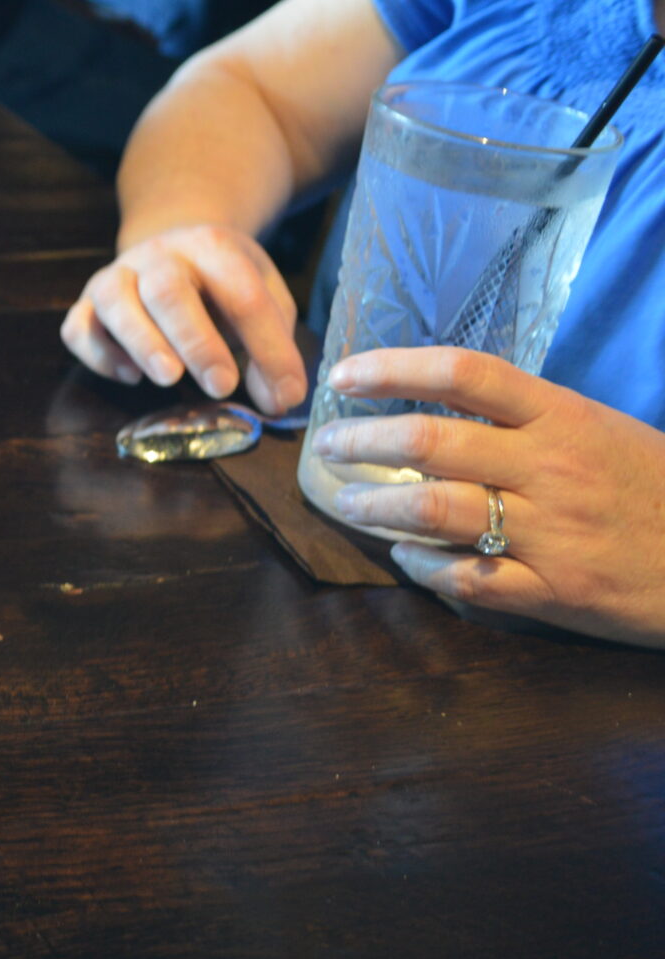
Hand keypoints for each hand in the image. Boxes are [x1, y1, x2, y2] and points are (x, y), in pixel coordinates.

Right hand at [60, 224, 307, 412]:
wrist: (171, 246)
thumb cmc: (222, 284)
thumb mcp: (264, 298)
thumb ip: (274, 346)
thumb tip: (277, 400)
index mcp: (212, 246)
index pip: (243, 295)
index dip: (266, 347)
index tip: (283, 393)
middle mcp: (159, 254)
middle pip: (168, 291)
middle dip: (196, 341)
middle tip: (221, 386)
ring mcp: (116, 275)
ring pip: (114, 300)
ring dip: (141, 342)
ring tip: (168, 379)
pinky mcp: (85, 303)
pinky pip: (78, 327)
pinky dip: (99, 355)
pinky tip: (130, 376)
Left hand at [311, 348, 664, 648]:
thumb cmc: (652, 486)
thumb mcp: (599, 430)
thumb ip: (525, 418)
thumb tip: (432, 403)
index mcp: (564, 416)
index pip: (464, 373)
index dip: (394, 367)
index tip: (344, 374)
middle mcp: (551, 466)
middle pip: (430, 441)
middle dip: (361, 442)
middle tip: (327, 445)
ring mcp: (552, 531)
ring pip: (434, 509)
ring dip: (375, 505)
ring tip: (346, 502)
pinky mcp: (555, 591)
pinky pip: (466, 578)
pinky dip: (422, 567)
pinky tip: (406, 558)